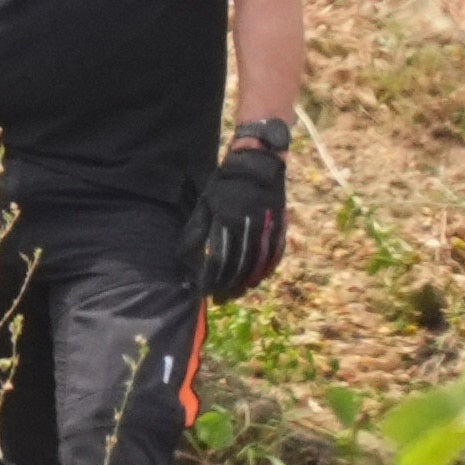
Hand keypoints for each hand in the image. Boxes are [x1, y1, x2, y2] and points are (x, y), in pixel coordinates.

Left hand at [198, 136, 288, 301]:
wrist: (257, 165)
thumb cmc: (225, 186)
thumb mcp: (205, 204)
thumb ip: (197, 231)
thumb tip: (185, 257)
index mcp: (227, 222)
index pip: (218, 260)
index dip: (210, 279)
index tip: (204, 291)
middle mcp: (248, 229)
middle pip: (238, 267)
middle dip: (227, 287)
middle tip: (218, 299)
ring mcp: (266, 229)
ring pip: (257, 265)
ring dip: (245, 283)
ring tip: (235, 294)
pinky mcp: (279, 228)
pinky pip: (274, 256)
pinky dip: (264, 271)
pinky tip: (256, 281)